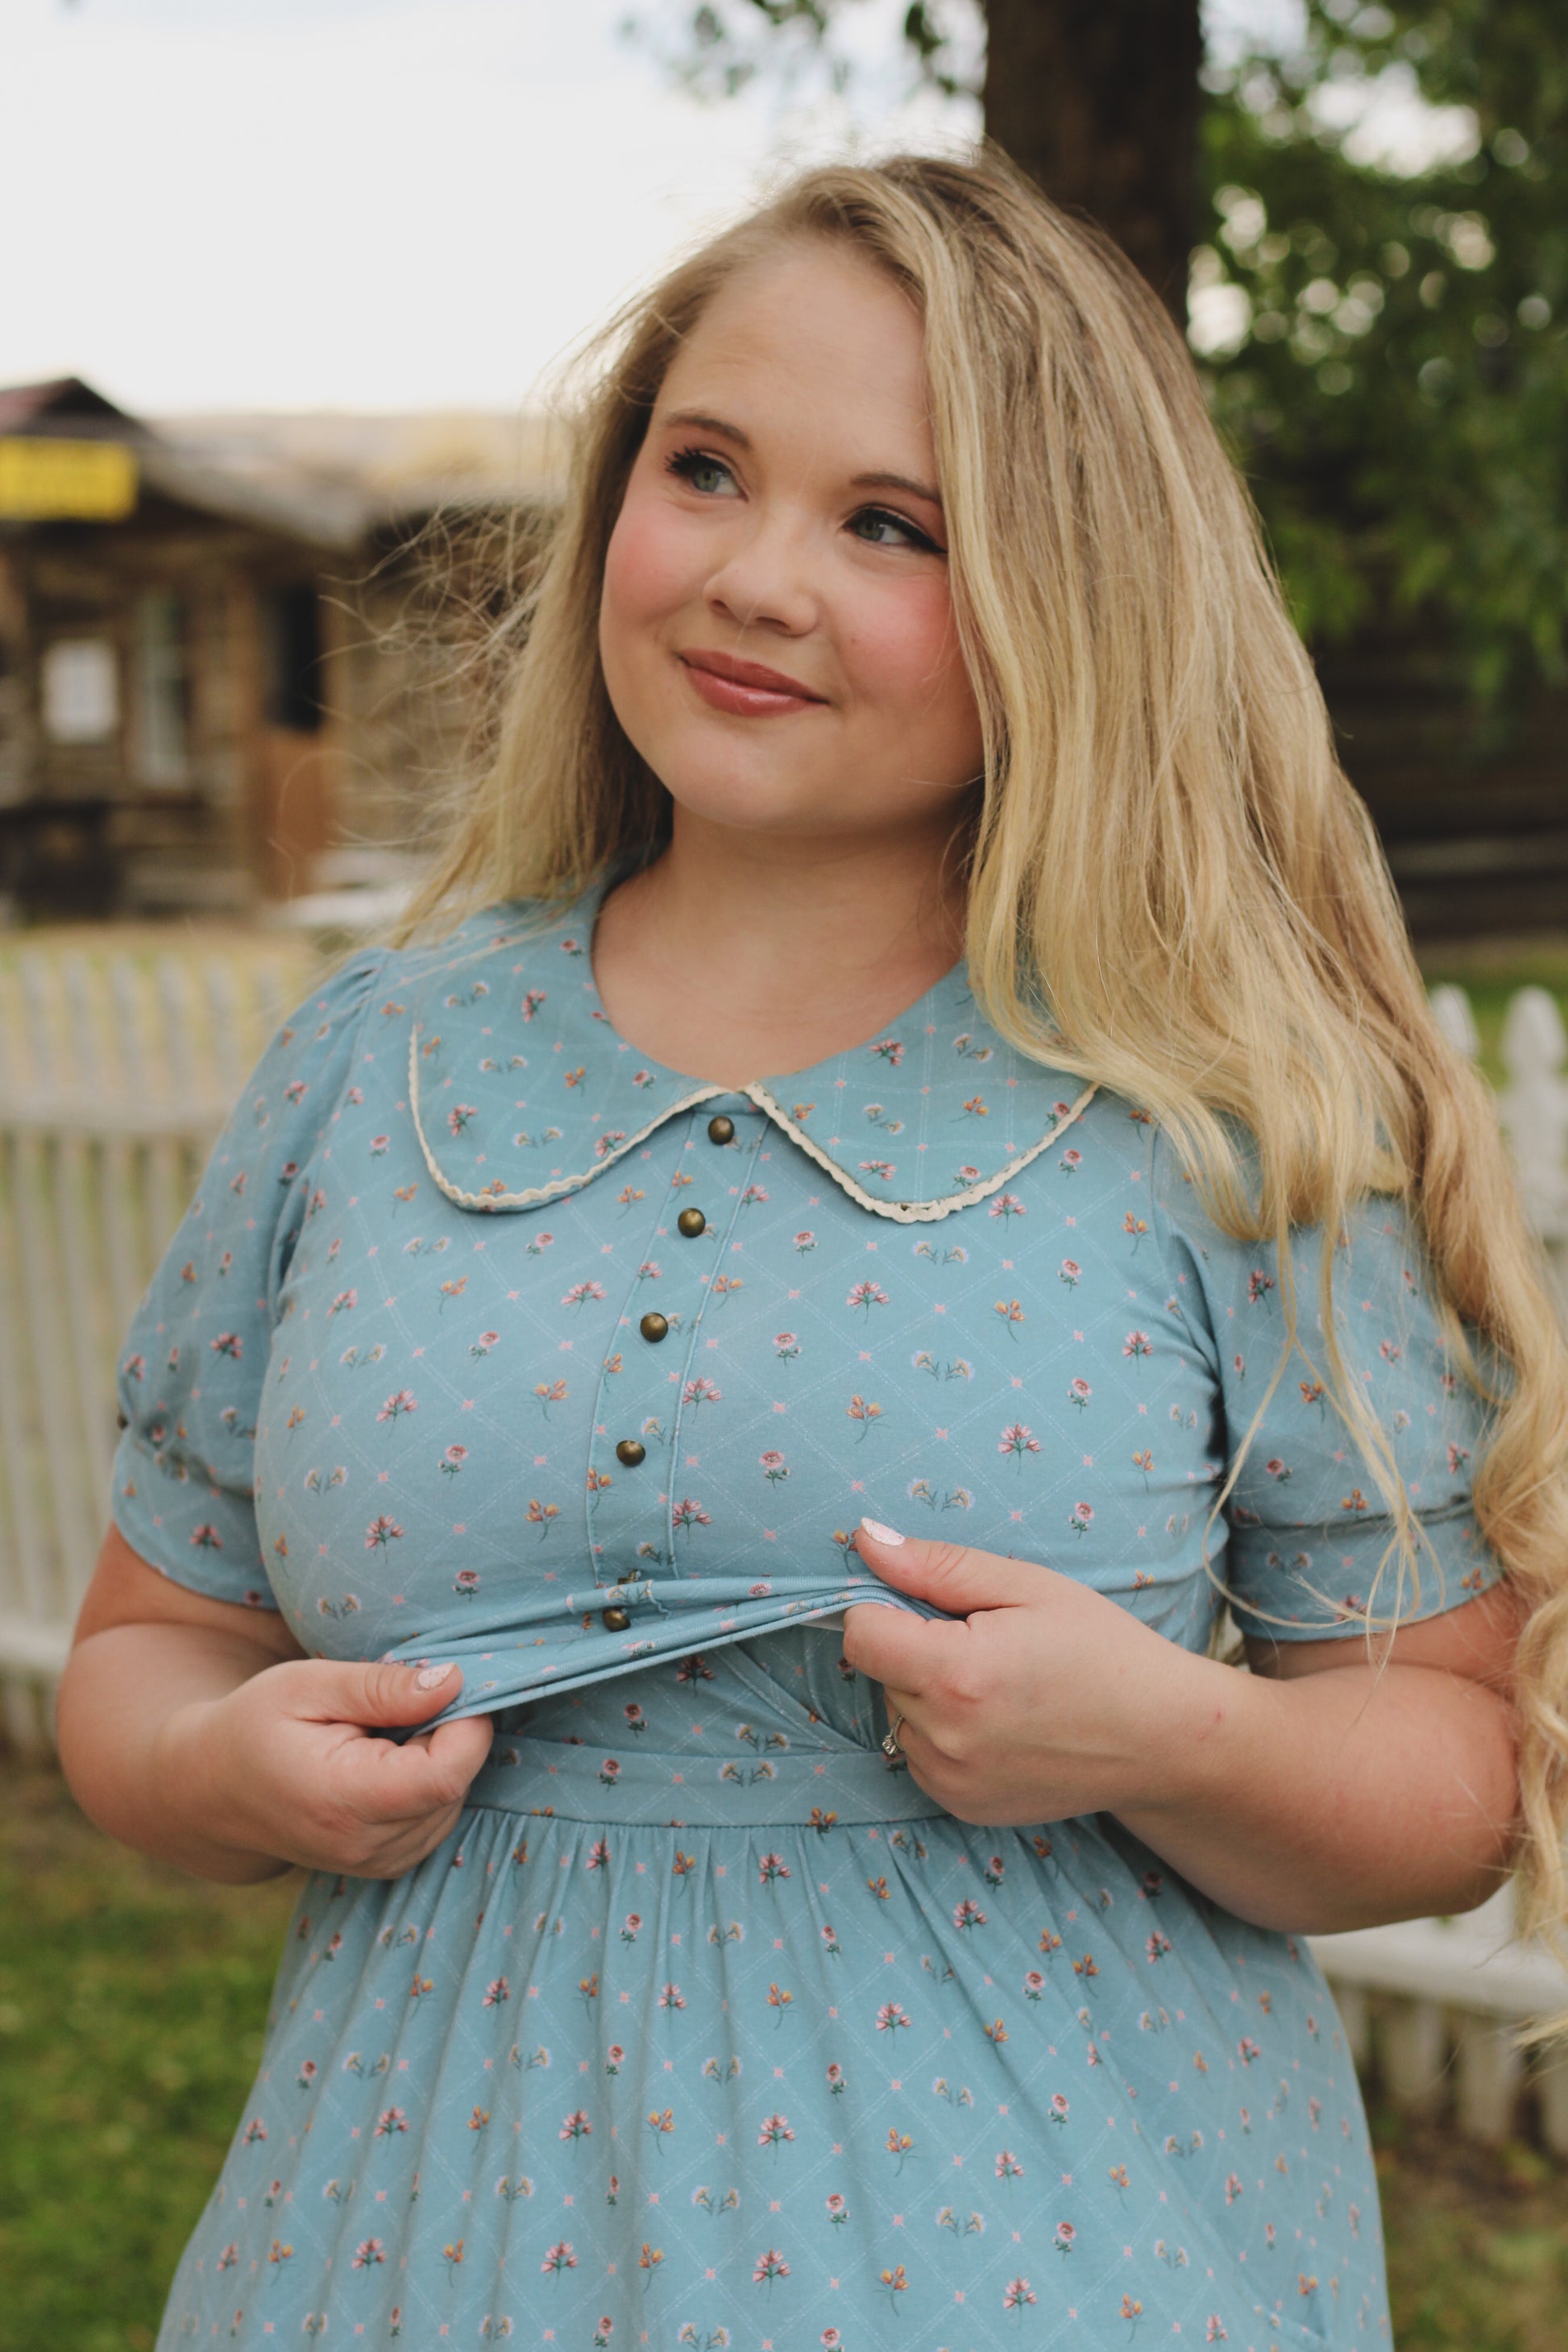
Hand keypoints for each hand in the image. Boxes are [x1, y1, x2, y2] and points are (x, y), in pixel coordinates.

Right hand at [158, 1658, 494, 1878]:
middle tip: (401, 1702)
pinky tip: (387, 1759)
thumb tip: (453, 1682)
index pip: (447, 1775)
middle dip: (450, 1735)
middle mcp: (364, 1847)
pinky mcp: (387, 1866)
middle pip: (455, 1786)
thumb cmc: (255, 1724)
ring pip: (453, 1802)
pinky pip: (439, 1817)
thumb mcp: (306, 1685)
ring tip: (383, 1732)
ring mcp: (376, 1864)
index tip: (448, 1684)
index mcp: (342, 1801)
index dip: (467, 1725)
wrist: (212, 1790)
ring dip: (439, 1759)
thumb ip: (381, 1687)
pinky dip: (429, 1783)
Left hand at [841, 1519, 1218, 1826]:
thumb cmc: (1101, 1648)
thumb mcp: (1026, 1585)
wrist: (1161, 1738)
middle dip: (914, 1648)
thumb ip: (935, 1565)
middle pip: (881, 1673)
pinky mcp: (961, 1807)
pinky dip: (942, 1733)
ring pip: (896, 1715)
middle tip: (985, 1643)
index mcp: (957, 1674)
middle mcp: (945, 1737)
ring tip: (998, 1684)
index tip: (930, 1604)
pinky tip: (997, 1721)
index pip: (861, 1635)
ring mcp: (951, 1781)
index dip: (885, 1609)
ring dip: (925, 1694)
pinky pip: (918, 1755)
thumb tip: (863, 1538)